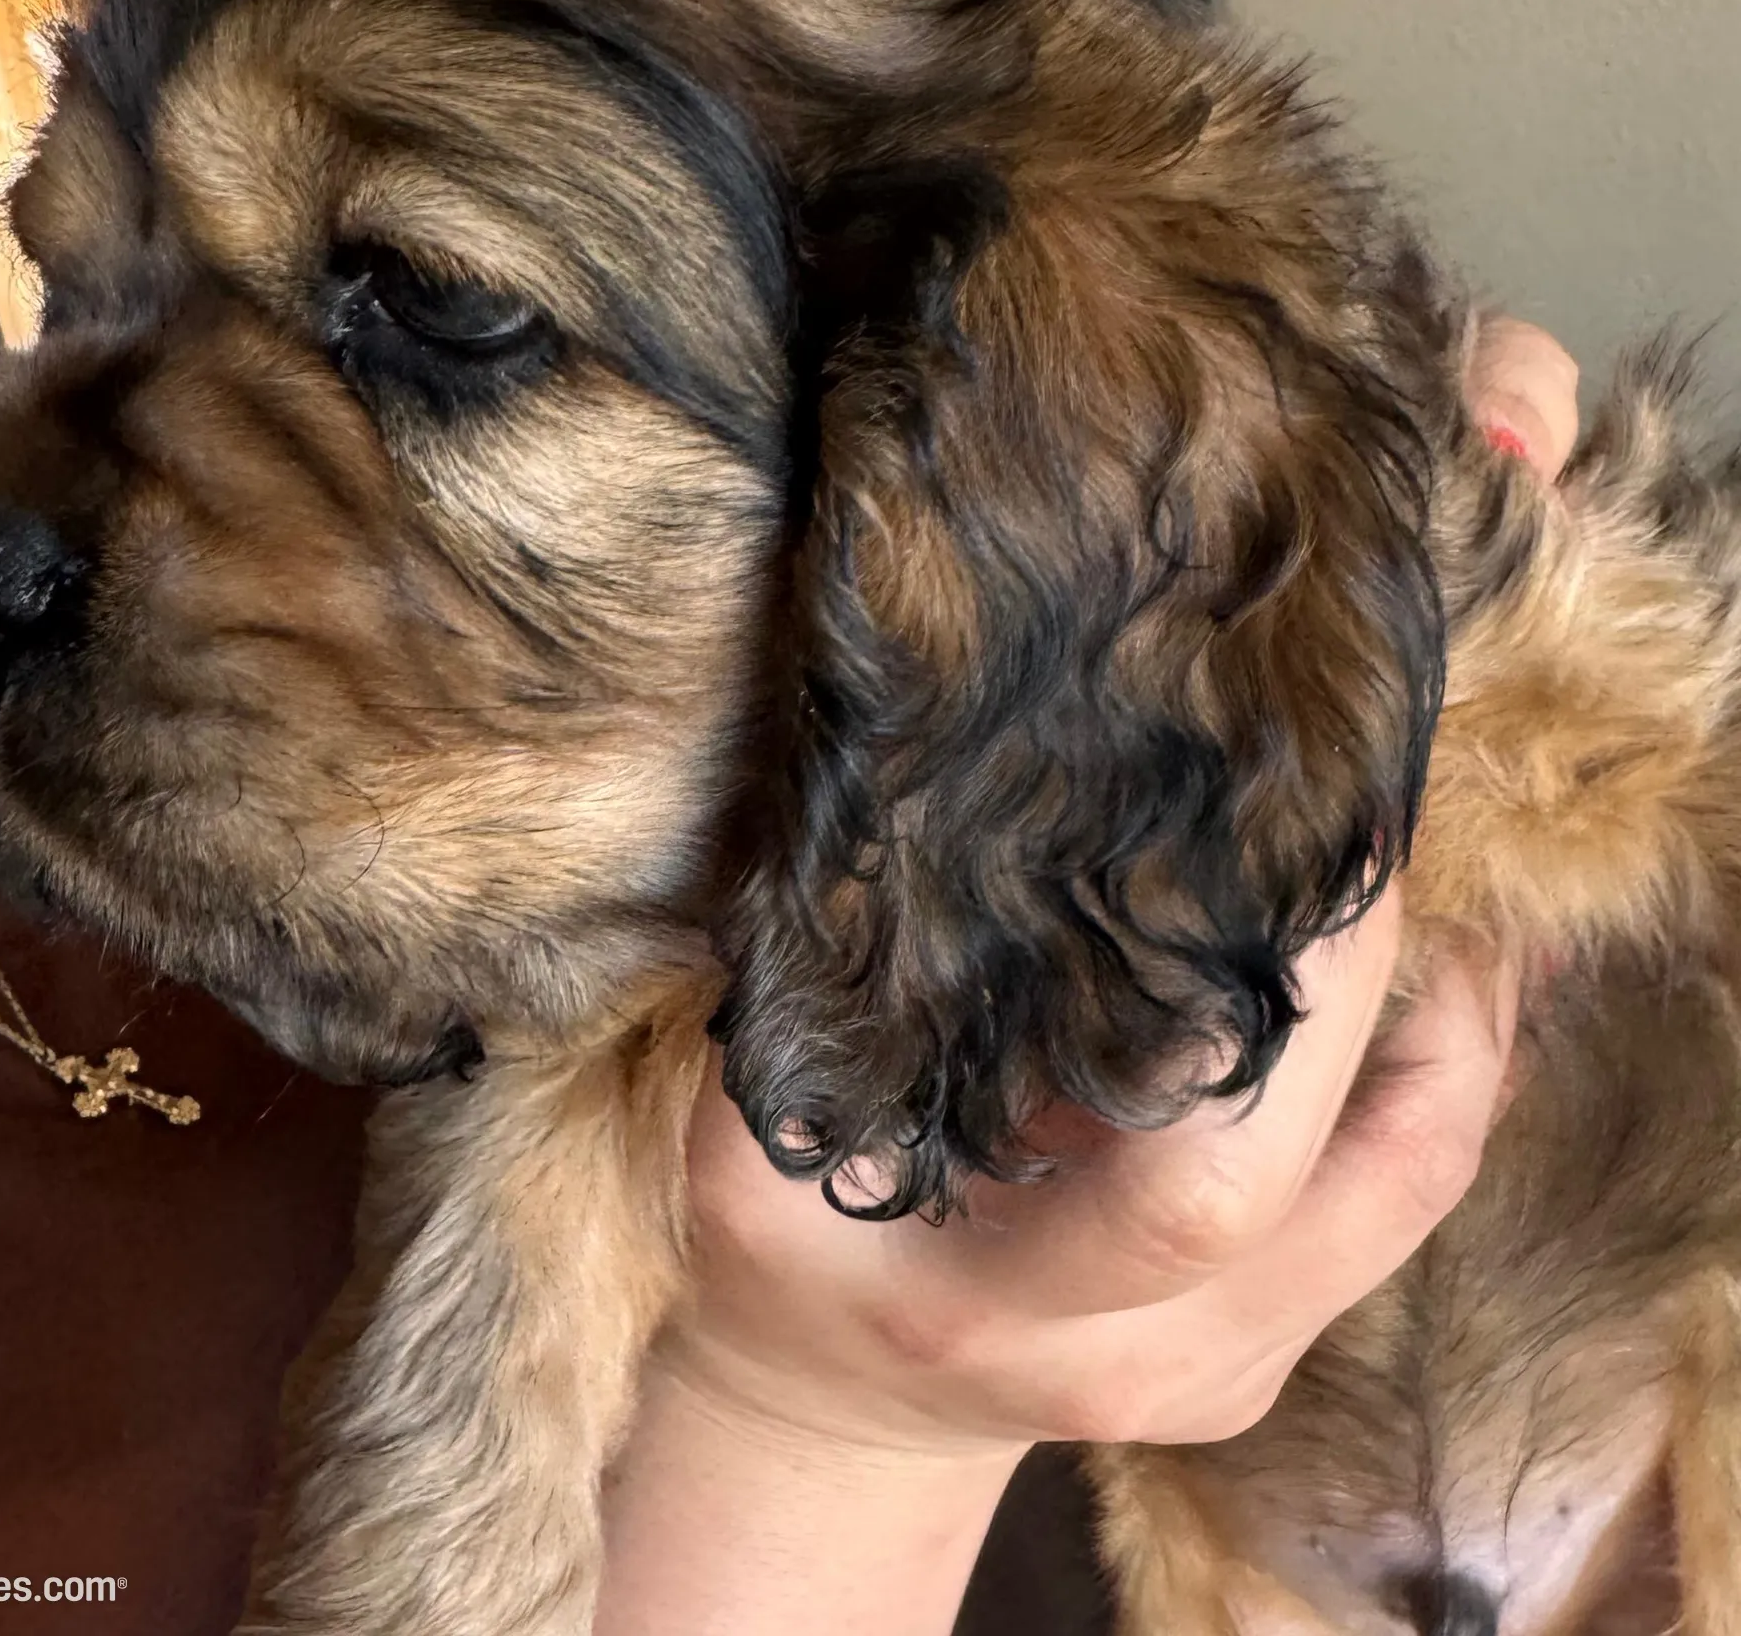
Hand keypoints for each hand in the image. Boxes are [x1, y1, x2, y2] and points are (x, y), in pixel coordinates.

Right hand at [598, 325, 1585, 1634]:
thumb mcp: (740, 1135)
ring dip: (1452, 1009)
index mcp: (997, 1304)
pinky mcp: (1282, 1340)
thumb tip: (902, 787)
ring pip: (1421, 1179)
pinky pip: (1408, 1187)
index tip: (1289, 829)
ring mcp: (1239, 1364)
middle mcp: (1150, 1358)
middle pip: (1360, 1172)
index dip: (1288, 1000)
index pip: (1200, 1180)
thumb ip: (823, 992)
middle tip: (1367, 801)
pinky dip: (1441, 1060)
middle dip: (1393, 971)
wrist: (838, 1405)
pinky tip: (1427, 951)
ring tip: (1417, 852)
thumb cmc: (779, 1257)